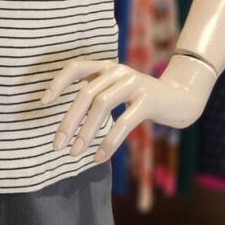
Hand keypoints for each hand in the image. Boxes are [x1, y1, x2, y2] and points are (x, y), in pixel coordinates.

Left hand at [40, 53, 216, 162]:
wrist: (180, 99)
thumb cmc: (141, 100)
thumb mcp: (117, 91)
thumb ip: (97, 96)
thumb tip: (69, 122)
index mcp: (106, 67)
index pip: (75, 67)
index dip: (58, 83)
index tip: (44, 104)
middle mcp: (118, 71)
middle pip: (86, 93)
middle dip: (68, 121)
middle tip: (57, 145)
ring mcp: (134, 83)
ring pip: (102, 106)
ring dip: (85, 132)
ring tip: (75, 154)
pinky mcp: (148, 100)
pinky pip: (123, 122)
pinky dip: (108, 142)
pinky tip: (99, 157)